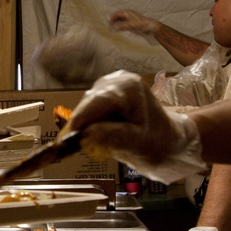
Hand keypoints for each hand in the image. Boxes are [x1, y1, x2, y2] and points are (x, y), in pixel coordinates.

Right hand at [64, 70, 207, 183]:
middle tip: (68, 151)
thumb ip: (112, 137)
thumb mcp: (137, 143)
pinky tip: (97, 136)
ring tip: (90, 145)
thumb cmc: (158, 141)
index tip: (61, 142)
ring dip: (84, 127)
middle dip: (79, 127)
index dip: (76, 122)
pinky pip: (90, 109)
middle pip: (88, 104)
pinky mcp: (105, 92)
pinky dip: (89, 124)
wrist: (169, 138)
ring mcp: (110, 84)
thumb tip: (85, 135)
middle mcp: (116, 80)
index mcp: (128, 88)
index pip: (95, 103)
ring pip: (86, 107)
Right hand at [109, 10, 158, 35]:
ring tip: (112, 29)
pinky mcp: (131, 23)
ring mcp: (129, 19)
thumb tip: (113, 28)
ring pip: (120, 20)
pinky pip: (123, 24)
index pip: (116, 14)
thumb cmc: (141, 24)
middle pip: (117, 16)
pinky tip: (118, 30)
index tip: (108, 24)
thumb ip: (122, 26)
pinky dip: (119, 26)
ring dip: (116, 24)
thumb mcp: (131, 25)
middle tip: (109, 27)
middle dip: (112, 21)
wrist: (151, 27)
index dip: (111, 18)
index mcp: (127, 12)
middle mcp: (128, 14)